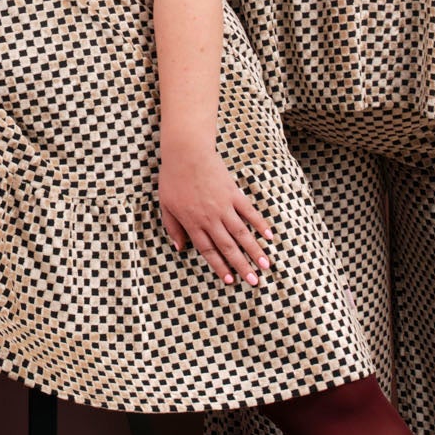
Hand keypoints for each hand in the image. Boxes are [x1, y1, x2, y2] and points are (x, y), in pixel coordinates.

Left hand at [159, 143, 274, 284]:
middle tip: (254, 281)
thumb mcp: (165, 206)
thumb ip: (173, 228)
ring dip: (254, 251)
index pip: (209, 251)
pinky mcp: (234, 193)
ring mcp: (224, 206)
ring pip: (242, 233)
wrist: (186, 152)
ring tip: (266, 265)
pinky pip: (249, 212)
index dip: (220, 266)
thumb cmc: (172, 178)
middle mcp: (210, 218)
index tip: (230, 280)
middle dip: (242, 266)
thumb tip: (180, 248)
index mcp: (193, 223)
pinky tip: (269, 236)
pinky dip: (260, 224)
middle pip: (228, 247)